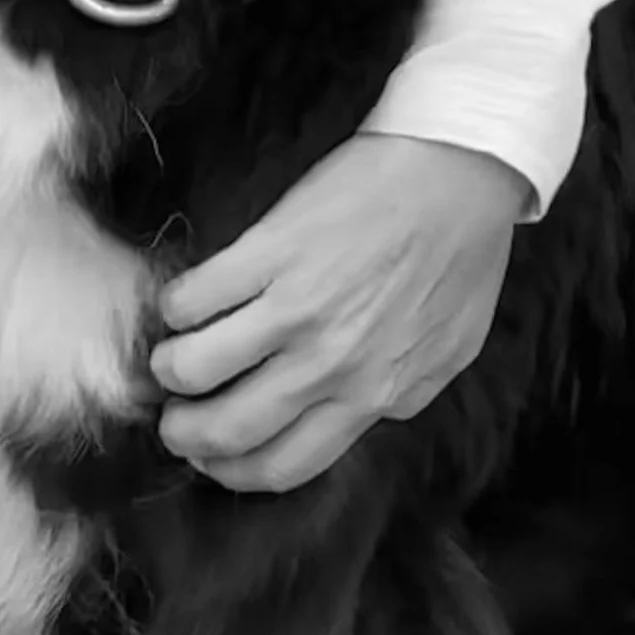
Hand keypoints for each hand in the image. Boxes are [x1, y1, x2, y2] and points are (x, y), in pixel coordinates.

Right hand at [151, 131, 529, 493]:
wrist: (465, 162)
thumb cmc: (463, 249)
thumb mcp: (449, 345)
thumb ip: (399, 391)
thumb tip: (353, 416)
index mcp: (375, 392)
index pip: (283, 467)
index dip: (233, 471)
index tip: (213, 455)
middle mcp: (330, 363)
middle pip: (226, 432)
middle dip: (184, 435)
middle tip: (175, 418)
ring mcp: (297, 306)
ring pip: (193, 370)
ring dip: (170, 369)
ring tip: (174, 355)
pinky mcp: (272, 249)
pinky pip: (192, 300)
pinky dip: (174, 307)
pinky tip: (186, 300)